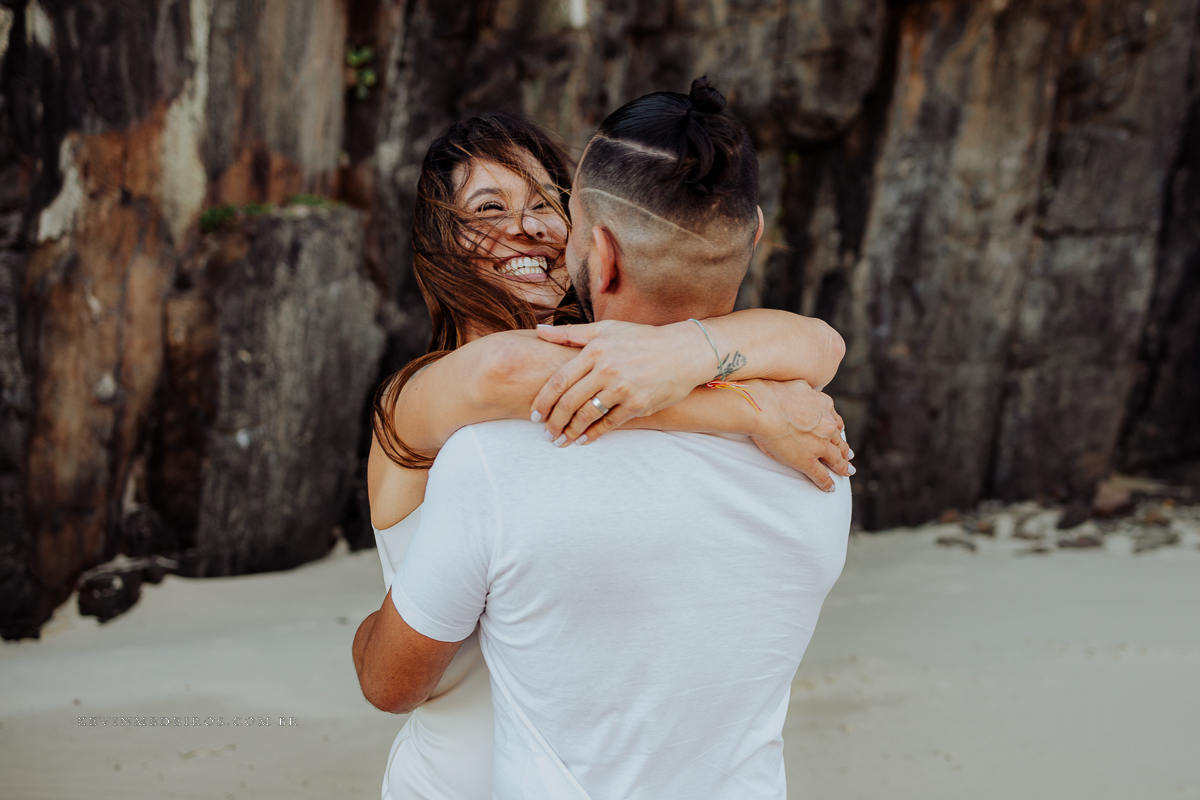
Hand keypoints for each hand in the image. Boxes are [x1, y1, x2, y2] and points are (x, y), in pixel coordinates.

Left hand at [531, 320, 713, 443]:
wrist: (684, 351)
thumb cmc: (642, 338)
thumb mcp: (606, 329)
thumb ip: (571, 333)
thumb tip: (538, 330)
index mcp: (596, 350)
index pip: (560, 380)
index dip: (544, 400)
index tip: (535, 414)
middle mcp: (607, 369)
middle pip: (570, 401)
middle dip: (554, 421)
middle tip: (546, 433)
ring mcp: (623, 388)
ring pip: (587, 415)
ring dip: (571, 431)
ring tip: (561, 440)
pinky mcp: (638, 404)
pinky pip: (610, 423)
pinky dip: (594, 434)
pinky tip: (584, 440)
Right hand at [745, 379, 852, 491]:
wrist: (763, 407)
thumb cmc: (771, 392)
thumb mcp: (796, 384)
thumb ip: (805, 390)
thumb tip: (805, 388)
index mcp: (824, 406)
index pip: (835, 421)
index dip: (837, 429)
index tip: (838, 434)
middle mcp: (827, 425)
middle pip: (839, 441)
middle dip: (844, 449)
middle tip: (848, 457)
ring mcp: (819, 445)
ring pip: (835, 459)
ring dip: (842, 467)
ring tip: (846, 472)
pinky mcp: (808, 461)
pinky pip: (821, 475)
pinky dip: (827, 483)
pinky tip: (830, 488)